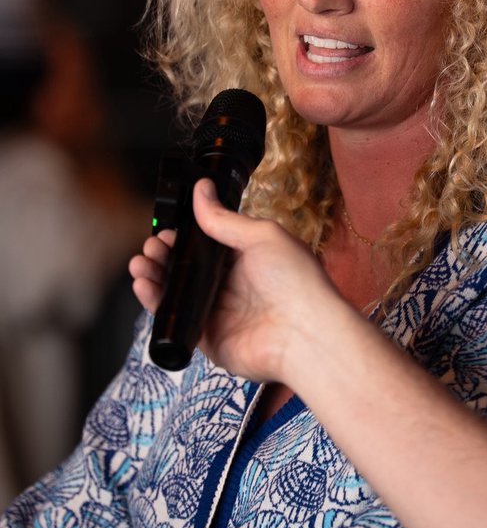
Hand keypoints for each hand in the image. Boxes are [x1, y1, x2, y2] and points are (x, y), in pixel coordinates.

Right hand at [129, 179, 339, 382]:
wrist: (305, 333)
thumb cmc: (296, 282)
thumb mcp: (261, 236)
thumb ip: (225, 218)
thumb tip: (202, 190)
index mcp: (246, 258)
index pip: (206, 245)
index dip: (184, 237)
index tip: (166, 230)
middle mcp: (231, 285)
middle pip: (186, 267)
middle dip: (164, 255)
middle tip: (152, 246)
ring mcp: (218, 311)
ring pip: (176, 292)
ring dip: (154, 276)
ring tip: (140, 263)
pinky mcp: (207, 337)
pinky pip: (174, 318)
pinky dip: (155, 303)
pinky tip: (143, 286)